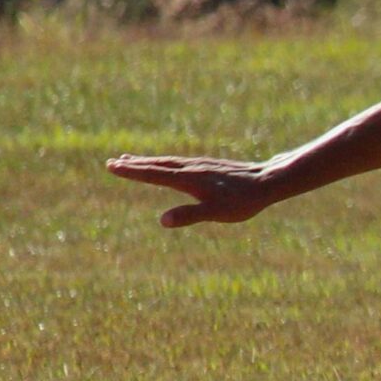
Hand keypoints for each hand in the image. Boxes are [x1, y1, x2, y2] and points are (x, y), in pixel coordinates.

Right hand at [105, 154, 280, 227]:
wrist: (268, 181)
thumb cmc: (243, 201)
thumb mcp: (216, 212)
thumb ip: (190, 215)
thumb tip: (163, 221)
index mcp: (188, 179)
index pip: (153, 174)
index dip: (132, 171)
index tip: (112, 166)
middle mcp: (191, 168)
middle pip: (156, 165)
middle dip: (134, 165)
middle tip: (112, 162)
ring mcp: (200, 165)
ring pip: (167, 162)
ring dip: (147, 161)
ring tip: (131, 159)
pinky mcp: (209, 166)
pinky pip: (179, 162)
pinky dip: (165, 162)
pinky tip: (167, 165)